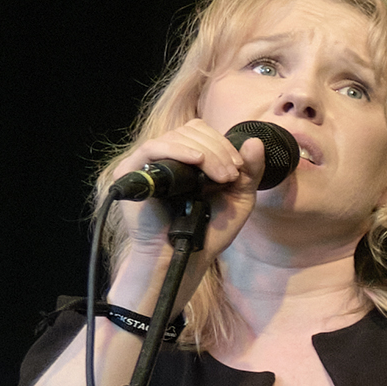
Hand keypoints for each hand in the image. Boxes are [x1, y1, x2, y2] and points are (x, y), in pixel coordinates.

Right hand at [102, 119, 279, 285]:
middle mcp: (167, 157)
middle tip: (230, 176)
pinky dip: (177, 150)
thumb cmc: (209, 229)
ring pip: (175, 137)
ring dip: (205, 153)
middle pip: (190, 131)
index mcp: (188, 158)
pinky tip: (196, 161)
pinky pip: (152, 148)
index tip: (238, 167)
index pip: (201, 132)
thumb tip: (255, 140)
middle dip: (217, 150)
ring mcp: (147, 163)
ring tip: (220, 177)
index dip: (222, 143)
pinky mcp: (131, 171)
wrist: (186, 254)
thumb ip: (250, 170)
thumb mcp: (238, 197)